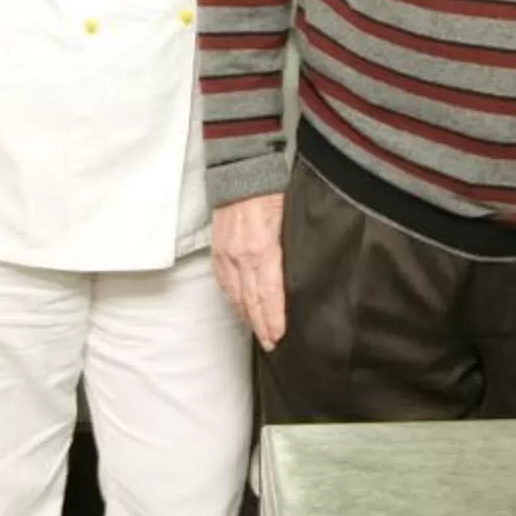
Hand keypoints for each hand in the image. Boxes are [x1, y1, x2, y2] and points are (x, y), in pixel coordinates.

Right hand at [211, 192, 287, 350]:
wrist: (240, 171)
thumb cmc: (270, 191)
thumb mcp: (289, 219)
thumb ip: (290, 250)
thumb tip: (299, 276)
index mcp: (263, 250)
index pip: (269, 295)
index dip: (273, 320)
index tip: (278, 337)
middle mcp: (242, 256)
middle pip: (251, 301)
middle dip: (261, 326)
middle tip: (270, 344)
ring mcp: (226, 254)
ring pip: (235, 294)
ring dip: (247, 315)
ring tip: (258, 332)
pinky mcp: (217, 249)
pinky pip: (223, 281)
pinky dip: (232, 298)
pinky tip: (239, 307)